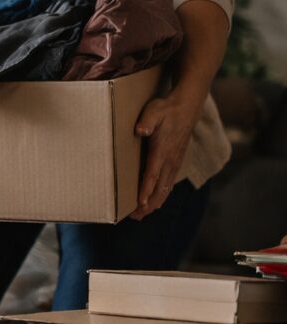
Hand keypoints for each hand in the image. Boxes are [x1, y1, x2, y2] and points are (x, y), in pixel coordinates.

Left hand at [131, 92, 201, 219]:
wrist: (187, 107)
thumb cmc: (166, 109)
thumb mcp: (154, 111)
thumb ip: (146, 121)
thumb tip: (140, 130)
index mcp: (162, 150)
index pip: (153, 174)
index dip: (146, 190)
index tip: (139, 204)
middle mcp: (170, 160)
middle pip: (159, 187)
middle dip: (148, 204)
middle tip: (136, 217)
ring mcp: (175, 162)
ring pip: (165, 188)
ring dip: (154, 202)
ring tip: (142, 214)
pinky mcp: (176, 161)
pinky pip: (169, 182)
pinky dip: (162, 194)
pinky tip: (156, 202)